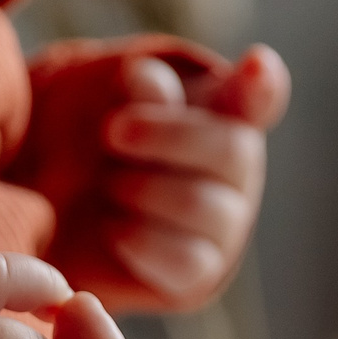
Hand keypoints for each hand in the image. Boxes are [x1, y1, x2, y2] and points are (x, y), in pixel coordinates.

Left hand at [9, 36, 291, 314]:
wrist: (74, 219)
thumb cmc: (107, 150)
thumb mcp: (118, 107)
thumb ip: (141, 91)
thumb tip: (147, 78)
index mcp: (227, 114)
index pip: (261, 96)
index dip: (263, 84)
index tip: (257, 63)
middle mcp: (238, 171)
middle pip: (234, 150)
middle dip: (166, 136)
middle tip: (112, 131)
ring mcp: (226, 226)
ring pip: (202, 206)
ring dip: (142, 190)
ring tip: (110, 185)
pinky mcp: (199, 276)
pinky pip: (182, 259)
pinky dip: (138, 239)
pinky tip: (114, 226)